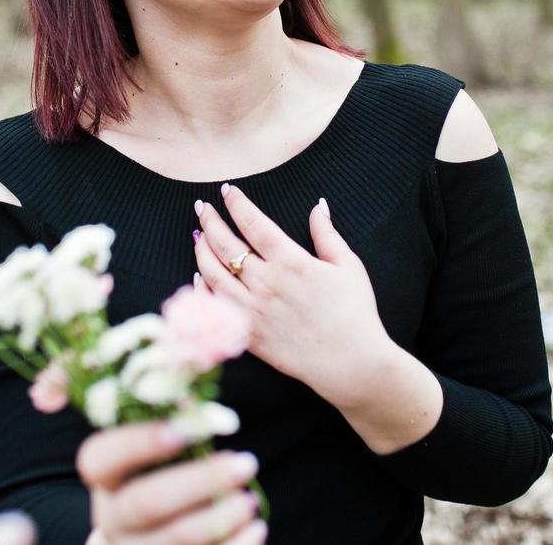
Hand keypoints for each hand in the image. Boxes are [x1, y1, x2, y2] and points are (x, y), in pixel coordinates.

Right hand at [77, 420, 266, 543]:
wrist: (150, 534)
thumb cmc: (159, 469)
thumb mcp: (153, 436)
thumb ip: (162, 402)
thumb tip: (191, 374)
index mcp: (104, 474)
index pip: (100, 458)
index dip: (137, 444)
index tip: (182, 430)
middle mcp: (112, 516)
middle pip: (144, 503)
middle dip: (198, 482)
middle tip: (246, 462)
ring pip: (174, 540)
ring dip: (220, 517)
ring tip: (251, 499)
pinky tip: (256, 527)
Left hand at [193, 184, 392, 407]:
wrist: (350, 363)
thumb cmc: (354, 314)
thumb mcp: (348, 266)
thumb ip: (328, 235)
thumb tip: (318, 206)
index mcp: (291, 262)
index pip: (253, 223)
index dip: (237, 204)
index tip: (227, 191)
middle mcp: (266, 282)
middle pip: (225, 245)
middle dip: (210, 221)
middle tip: (202, 208)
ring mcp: (253, 309)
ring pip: (213, 274)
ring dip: (201, 251)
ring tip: (198, 237)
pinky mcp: (248, 333)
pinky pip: (215, 307)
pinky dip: (203, 289)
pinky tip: (200, 277)